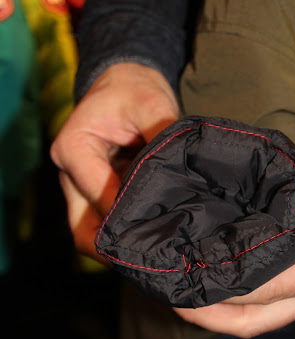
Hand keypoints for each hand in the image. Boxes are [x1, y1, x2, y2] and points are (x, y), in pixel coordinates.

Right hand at [50, 62, 178, 260]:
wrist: (125, 83)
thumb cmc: (133, 90)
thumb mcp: (150, 103)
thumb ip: (162, 135)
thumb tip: (180, 173)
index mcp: (74, 149)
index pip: (99, 194)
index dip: (130, 213)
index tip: (163, 222)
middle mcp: (70, 175)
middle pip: (83, 229)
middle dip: (118, 245)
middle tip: (158, 255)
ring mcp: (81, 189)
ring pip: (91, 234)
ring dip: (121, 245)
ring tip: (160, 252)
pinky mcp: (96, 196)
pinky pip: (105, 226)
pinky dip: (127, 235)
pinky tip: (157, 239)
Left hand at [175, 168, 294, 336]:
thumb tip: (269, 194)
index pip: (268, 283)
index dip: (225, 282)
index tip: (189, 271)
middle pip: (256, 320)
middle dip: (209, 314)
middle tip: (170, 296)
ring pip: (263, 323)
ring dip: (220, 317)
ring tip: (184, 298)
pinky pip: (274, 312)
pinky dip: (242, 308)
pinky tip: (221, 292)